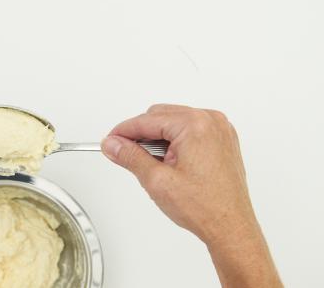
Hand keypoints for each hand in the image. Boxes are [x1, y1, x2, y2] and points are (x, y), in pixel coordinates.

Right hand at [101, 104, 281, 286]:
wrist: (231, 227)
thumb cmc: (205, 207)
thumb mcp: (156, 180)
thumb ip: (130, 156)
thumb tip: (113, 144)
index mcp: (195, 125)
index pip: (147, 120)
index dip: (124, 131)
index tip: (110, 140)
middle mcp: (210, 121)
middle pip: (161, 116)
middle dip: (142, 134)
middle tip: (127, 155)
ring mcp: (219, 130)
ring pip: (174, 122)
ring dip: (159, 138)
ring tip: (155, 166)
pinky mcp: (222, 140)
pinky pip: (190, 130)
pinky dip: (175, 141)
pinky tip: (170, 163)